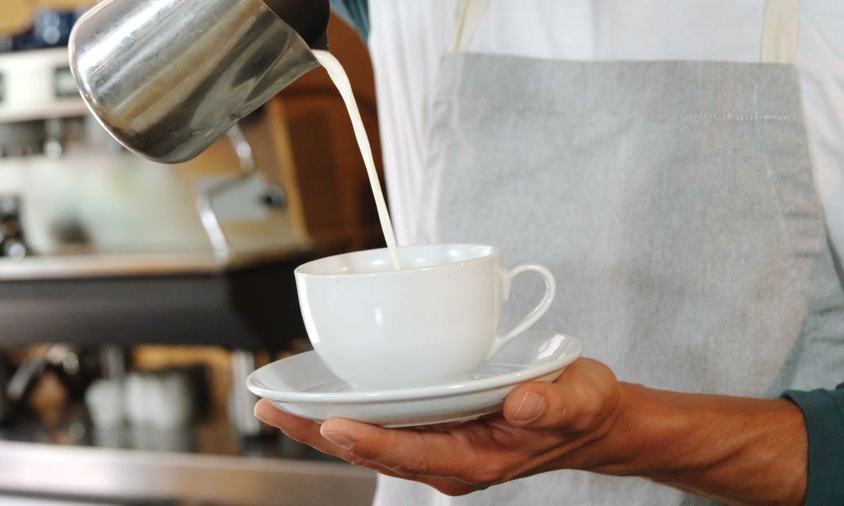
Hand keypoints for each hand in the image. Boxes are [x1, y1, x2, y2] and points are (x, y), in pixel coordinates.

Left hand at [255, 358, 625, 495]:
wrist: (586, 424)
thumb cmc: (580, 410)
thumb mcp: (579, 400)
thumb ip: (551, 404)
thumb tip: (523, 405)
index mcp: (476, 459)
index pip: (411, 452)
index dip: (370, 441)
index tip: (331, 424)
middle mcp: (447, 460)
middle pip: (373, 450)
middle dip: (320, 433)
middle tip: (270, 408)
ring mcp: (437, 449)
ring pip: (369, 441)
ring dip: (321, 425)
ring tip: (274, 404)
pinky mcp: (433, 433)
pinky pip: (381, 428)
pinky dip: (347, 414)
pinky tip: (317, 398)